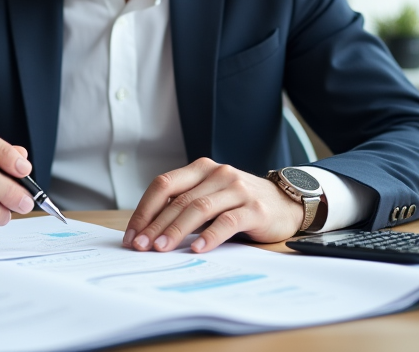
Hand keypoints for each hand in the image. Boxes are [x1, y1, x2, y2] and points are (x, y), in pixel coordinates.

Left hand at [123, 158, 304, 252]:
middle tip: (140, 246)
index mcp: (201, 169)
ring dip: (176, 231)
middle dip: (155, 225)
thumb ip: (185, 206)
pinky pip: (227, 221)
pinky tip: (197, 249)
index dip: (145, 209)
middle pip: (178, 199)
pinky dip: (210, 236)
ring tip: (161, 249)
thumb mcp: (210, 197)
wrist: (286, 204)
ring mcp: (237, 189)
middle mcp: (217, 174)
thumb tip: (148, 232)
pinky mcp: (254, 208)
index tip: (132, 234)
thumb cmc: (240, 204)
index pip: (164, 185)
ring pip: (199, 209)